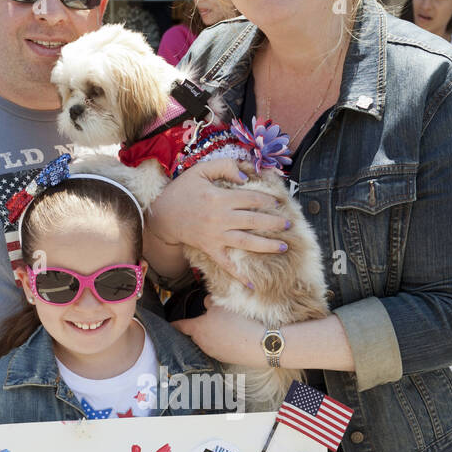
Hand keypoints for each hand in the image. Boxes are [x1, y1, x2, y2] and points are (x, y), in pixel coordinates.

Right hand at [148, 158, 288, 285]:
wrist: (162, 216)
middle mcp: (220, 218)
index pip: (251, 198)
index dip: (268, 199)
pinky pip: (227, 265)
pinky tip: (253, 285)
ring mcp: (216, 236)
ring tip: (283, 247)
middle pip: (253, 221)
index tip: (279, 202)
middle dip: (274, 223)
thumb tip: (246, 175)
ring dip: (266, 246)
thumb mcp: (201, 170)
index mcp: (220, 198)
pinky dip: (239, 276)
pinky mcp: (210, 250)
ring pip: (246, 242)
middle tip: (289, 224)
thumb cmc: (183, 190)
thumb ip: (225, 166)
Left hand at [173, 297, 260, 363]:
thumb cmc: (239, 322)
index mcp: (197, 329)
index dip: (173, 324)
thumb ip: (209, 301)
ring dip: (212, 334)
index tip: (168, 324)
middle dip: (199, 326)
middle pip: (195, 333)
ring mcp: (214, 353)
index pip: (179, 326)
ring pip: (208, 341)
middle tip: (210, 317)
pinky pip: (220, 347)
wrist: (262, 344)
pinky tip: (235, 335)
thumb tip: (206, 303)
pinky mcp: (226, 359)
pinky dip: (223, 341)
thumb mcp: (222, 304)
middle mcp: (202, 344)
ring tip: (227, 325)